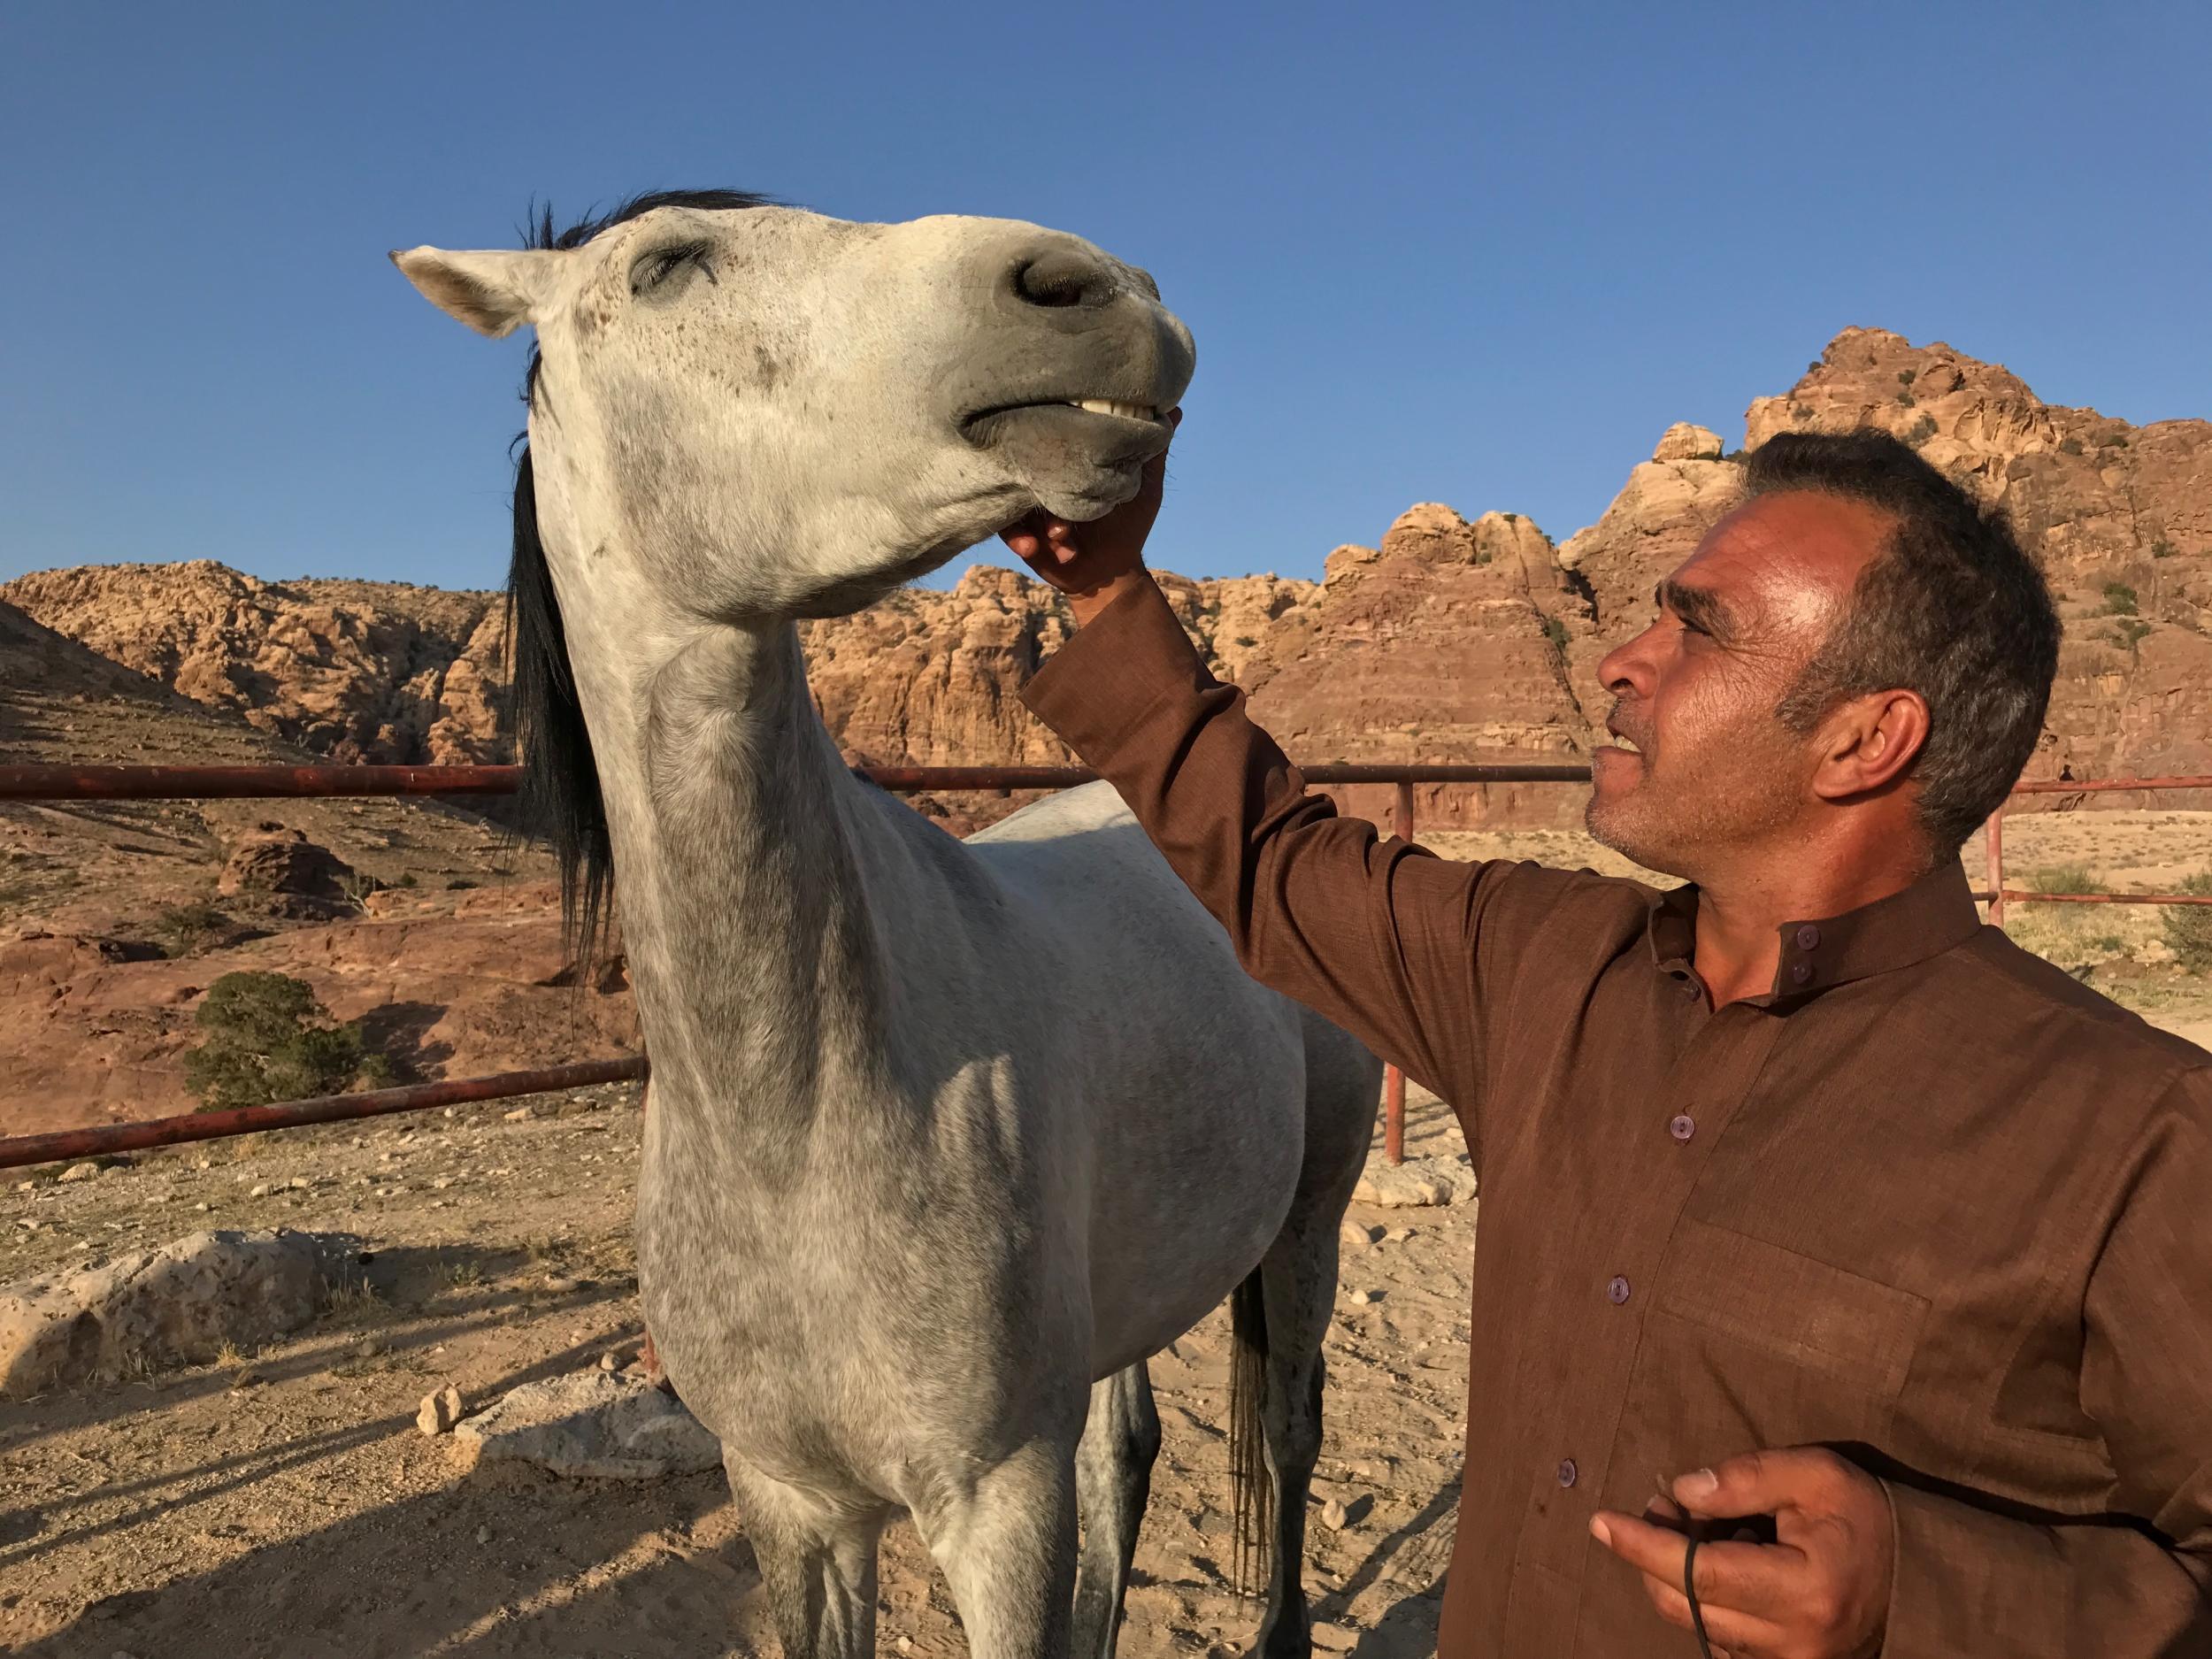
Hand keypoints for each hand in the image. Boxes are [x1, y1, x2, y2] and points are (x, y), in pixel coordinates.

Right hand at [1000, 408, 1179, 623]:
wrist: (1109, 573)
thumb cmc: (1129, 525)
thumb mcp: (1144, 487)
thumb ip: (1152, 454)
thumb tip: (1175, 410)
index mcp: (1069, 464)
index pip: (1053, 441)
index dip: (1053, 440)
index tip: (1060, 442)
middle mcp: (1044, 479)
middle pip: (1028, 467)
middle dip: (1044, 484)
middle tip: (1063, 505)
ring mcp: (1028, 506)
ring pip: (1016, 499)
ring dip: (1036, 519)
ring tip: (1060, 535)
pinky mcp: (1017, 532)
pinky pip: (1006, 530)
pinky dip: (1019, 539)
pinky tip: (1034, 548)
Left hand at [1590, 1448, 1892, 1658]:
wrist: (1917, 1576)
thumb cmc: (1864, 1516)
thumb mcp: (1814, 1474)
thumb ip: (1746, 1477)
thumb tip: (1681, 1492)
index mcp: (1804, 1589)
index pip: (1700, 1572)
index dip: (1644, 1546)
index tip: (1600, 1521)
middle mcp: (1794, 1641)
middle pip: (1687, 1604)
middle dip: (1654, 1552)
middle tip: (1662, 1505)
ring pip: (1697, 1626)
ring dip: (1673, 1576)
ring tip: (1694, 1527)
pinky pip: (1719, 1640)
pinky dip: (1701, 1600)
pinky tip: (1719, 1563)